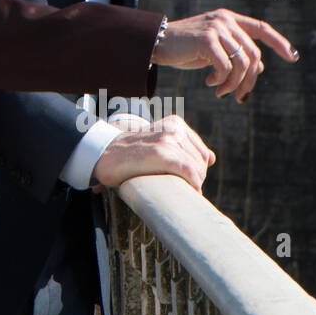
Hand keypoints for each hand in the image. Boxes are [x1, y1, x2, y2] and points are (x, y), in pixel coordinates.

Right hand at [92, 115, 214, 191]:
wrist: (103, 152)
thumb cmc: (130, 153)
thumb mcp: (159, 142)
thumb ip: (184, 147)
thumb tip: (212, 158)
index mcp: (174, 123)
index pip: (202, 153)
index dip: (196, 170)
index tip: (182, 180)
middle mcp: (174, 128)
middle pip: (201, 162)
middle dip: (194, 178)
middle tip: (176, 186)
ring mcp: (168, 139)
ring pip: (198, 169)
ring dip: (191, 184)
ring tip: (173, 188)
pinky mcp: (162, 153)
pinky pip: (189, 172)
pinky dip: (191, 184)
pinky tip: (184, 191)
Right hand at [151, 9, 297, 101]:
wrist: (157, 43)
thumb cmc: (185, 48)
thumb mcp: (214, 50)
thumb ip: (235, 53)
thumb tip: (260, 67)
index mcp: (229, 19)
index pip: (261, 29)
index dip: (279, 42)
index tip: (293, 57)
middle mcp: (225, 20)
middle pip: (254, 55)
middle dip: (250, 80)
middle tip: (239, 96)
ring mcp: (216, 28)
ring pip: (242, 63)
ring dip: (234, 84)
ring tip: (221, 92)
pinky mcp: (207, 39)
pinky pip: (226, 66)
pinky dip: (221, 80)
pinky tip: (209, 83)